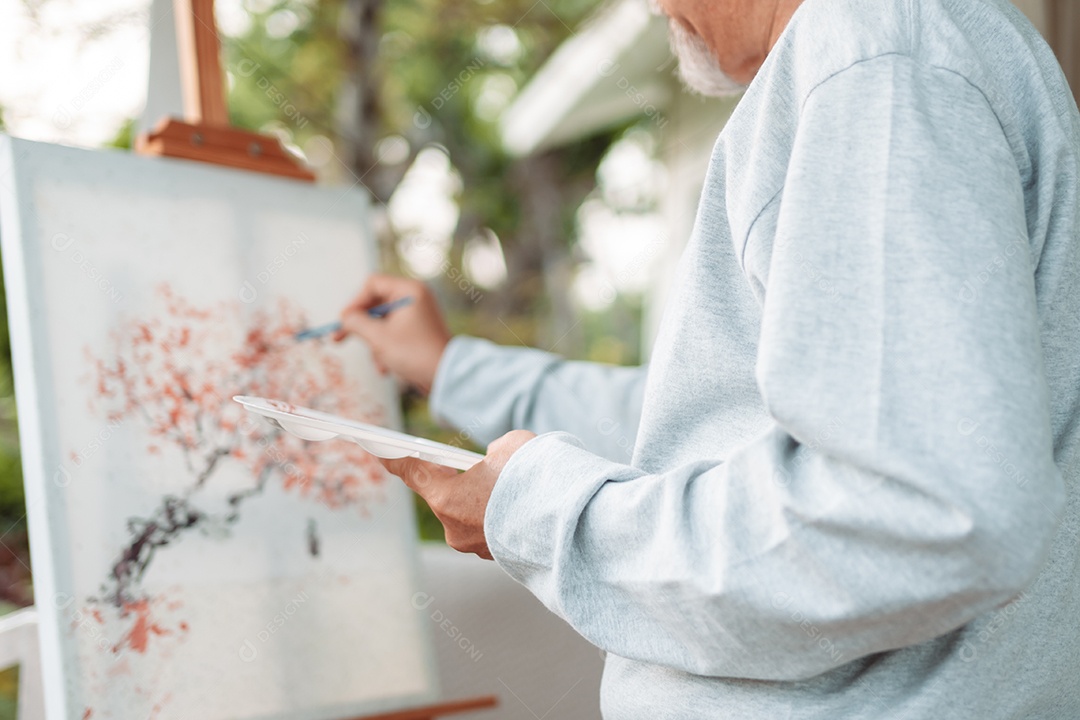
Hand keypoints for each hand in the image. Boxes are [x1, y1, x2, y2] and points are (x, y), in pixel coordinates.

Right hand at [335, 274, 451, 393]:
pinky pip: (393, 334)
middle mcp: (415, 298)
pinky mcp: (418, 332)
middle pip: (376, 305)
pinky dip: (386, 350)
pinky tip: (387, 368)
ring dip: (375, 345)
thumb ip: (357, 322)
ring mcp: (418, 315)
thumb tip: (345, 317)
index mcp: (409, 290)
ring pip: (382, 323)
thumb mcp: (378, 337)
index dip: (354, 302)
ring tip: (380, 363)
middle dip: (362, 328)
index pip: (373, 284)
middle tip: (338, 339)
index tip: (343, 321)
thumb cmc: (414, 353)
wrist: (445, 376)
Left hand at [379, 430, 537, 558]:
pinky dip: (498, 515)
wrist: (574, 523)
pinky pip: (489, 528)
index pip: (413, 472)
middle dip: (456, 478)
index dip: (396, 458)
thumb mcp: (511, 447)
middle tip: (465, 463)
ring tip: (507, 485)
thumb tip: (493, 465)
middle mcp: (455, 528)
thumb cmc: (538, 478)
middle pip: (444, 495)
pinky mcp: (497, 557)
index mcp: (448, 498)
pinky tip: (518, 505)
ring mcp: (475, 547)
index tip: (381, 450)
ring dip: (481, 499)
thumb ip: (493, 454)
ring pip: (469, 514)